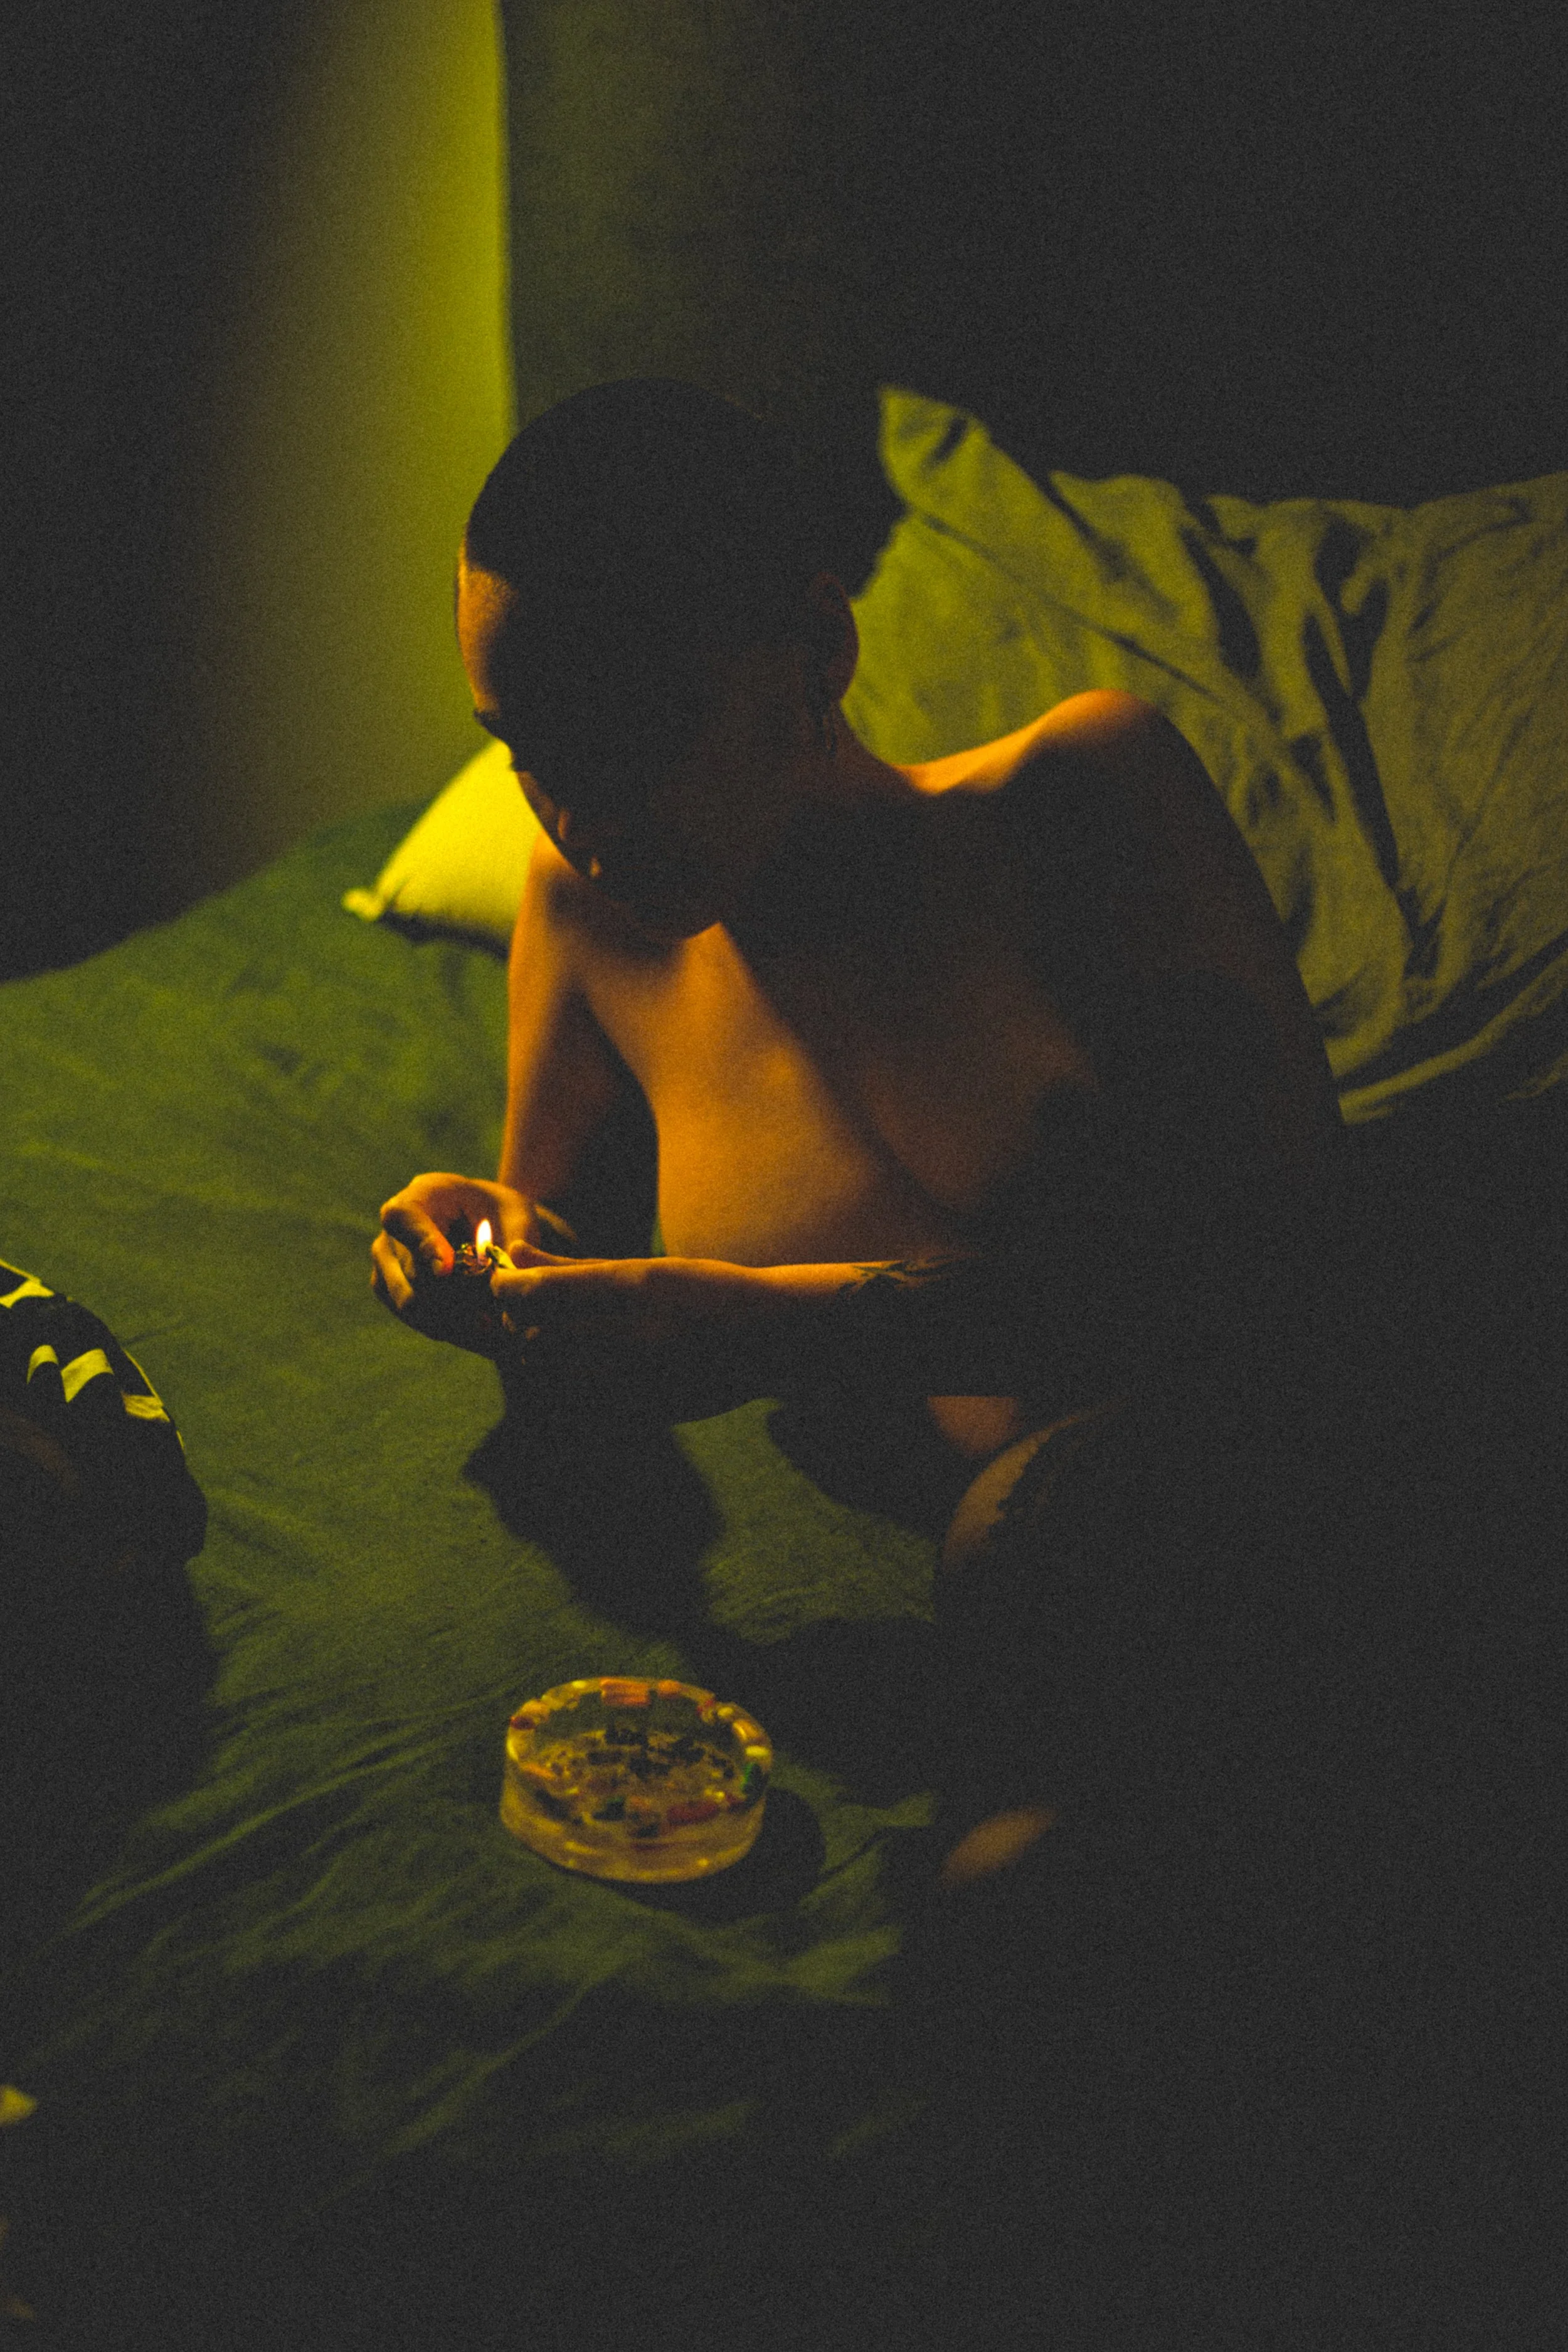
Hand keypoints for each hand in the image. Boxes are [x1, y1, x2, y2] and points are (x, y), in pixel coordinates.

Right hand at [371, 1172, 579, 1354]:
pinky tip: (478, 1330)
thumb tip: (511, 1268)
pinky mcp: (390, 1291)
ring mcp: (385, 1263)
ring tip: (490, 1327)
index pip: (405, 1217)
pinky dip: (448, 1328)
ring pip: (410, 1302)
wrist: (479, 1224)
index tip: (446, 1271)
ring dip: (452, 1319)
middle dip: (453, 1297)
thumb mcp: (516, 1213)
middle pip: (410, 1271)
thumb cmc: (497, 1212)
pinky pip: (414, 1318)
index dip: (423, 1245)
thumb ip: (516, 1236)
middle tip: (491, 1319)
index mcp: (422, 1195)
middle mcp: (392, 1230)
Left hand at [487, 1254, 780, 1419]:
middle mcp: (629, 1333)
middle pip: (530, 1337)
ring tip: (553, 1340)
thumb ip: (572, 1267)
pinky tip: (584, 1371)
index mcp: (628, 1287)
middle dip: (516, 1326)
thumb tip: (514, 1254)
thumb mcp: (643, 1270)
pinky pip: (577, 1404)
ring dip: (537, 1358)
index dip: (506, 1290)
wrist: (771, 1338)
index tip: (506, 1287)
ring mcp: (636, 1378)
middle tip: (523, 1315)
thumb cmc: (706, 1292)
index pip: (534, 1292)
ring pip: (549, 1375)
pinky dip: (564, 1387)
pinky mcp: (640, 1412)